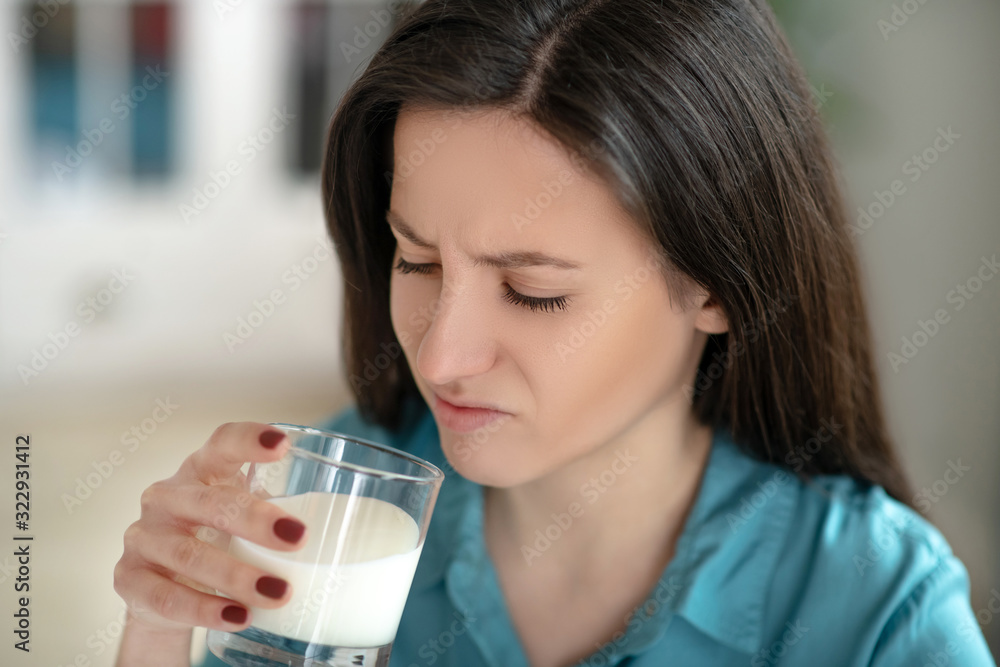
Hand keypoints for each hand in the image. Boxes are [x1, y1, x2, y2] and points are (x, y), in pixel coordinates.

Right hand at [113, 422, 307, 634]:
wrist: (161, 587)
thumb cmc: (217, 538)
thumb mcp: (245, 517)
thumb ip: (283, 513)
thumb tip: (352, 532)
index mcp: (203, 471)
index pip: (223, 444)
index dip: (250, 440)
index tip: (283, 444)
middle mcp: (167, 497)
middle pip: (210, 503)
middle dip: (255, 520)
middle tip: (298, 538)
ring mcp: (144, 538)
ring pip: (189, 554)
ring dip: (237, 575)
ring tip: (279, 593)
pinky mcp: (129, 580)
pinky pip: (166, 597)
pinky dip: (205, 609)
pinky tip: (238, 616)